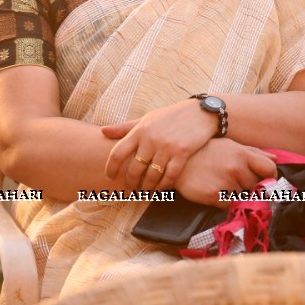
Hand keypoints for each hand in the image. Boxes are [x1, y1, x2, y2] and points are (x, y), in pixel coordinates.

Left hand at [102, 98, 220, 190]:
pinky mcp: (183, 152)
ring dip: (147, 187)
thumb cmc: (171, 116)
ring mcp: (167, 146)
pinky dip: (164, 185)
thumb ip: (125, 127)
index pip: (117, 153)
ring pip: (152, 175)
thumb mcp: (147, 119)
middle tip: (130, 190)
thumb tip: (103, 131)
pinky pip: (170, 175)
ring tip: (145, 192)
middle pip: (134, 169)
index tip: (109, 176)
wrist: (202, 112)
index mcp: (140, 130)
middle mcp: (151, 139)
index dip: (111, 168)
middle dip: (130, 183)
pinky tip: (161, 188)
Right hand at [173, 139, 279, 205]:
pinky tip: (218, 194)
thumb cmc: (208, 152)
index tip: (265, 180)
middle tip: (239, 184)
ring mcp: (225, 182)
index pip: (270, 169)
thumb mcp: (231, 146)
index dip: (270, 177)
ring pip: (244, 197)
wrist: (179, 161)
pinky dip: (226, 203)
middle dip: (251, 187)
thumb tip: (276, 159)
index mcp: (243, 154)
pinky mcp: (214, 195)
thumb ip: (255, 153)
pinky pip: (229, 206)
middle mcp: (236, 167)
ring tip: (226, 187)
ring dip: (238, 196)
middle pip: (257, 186)